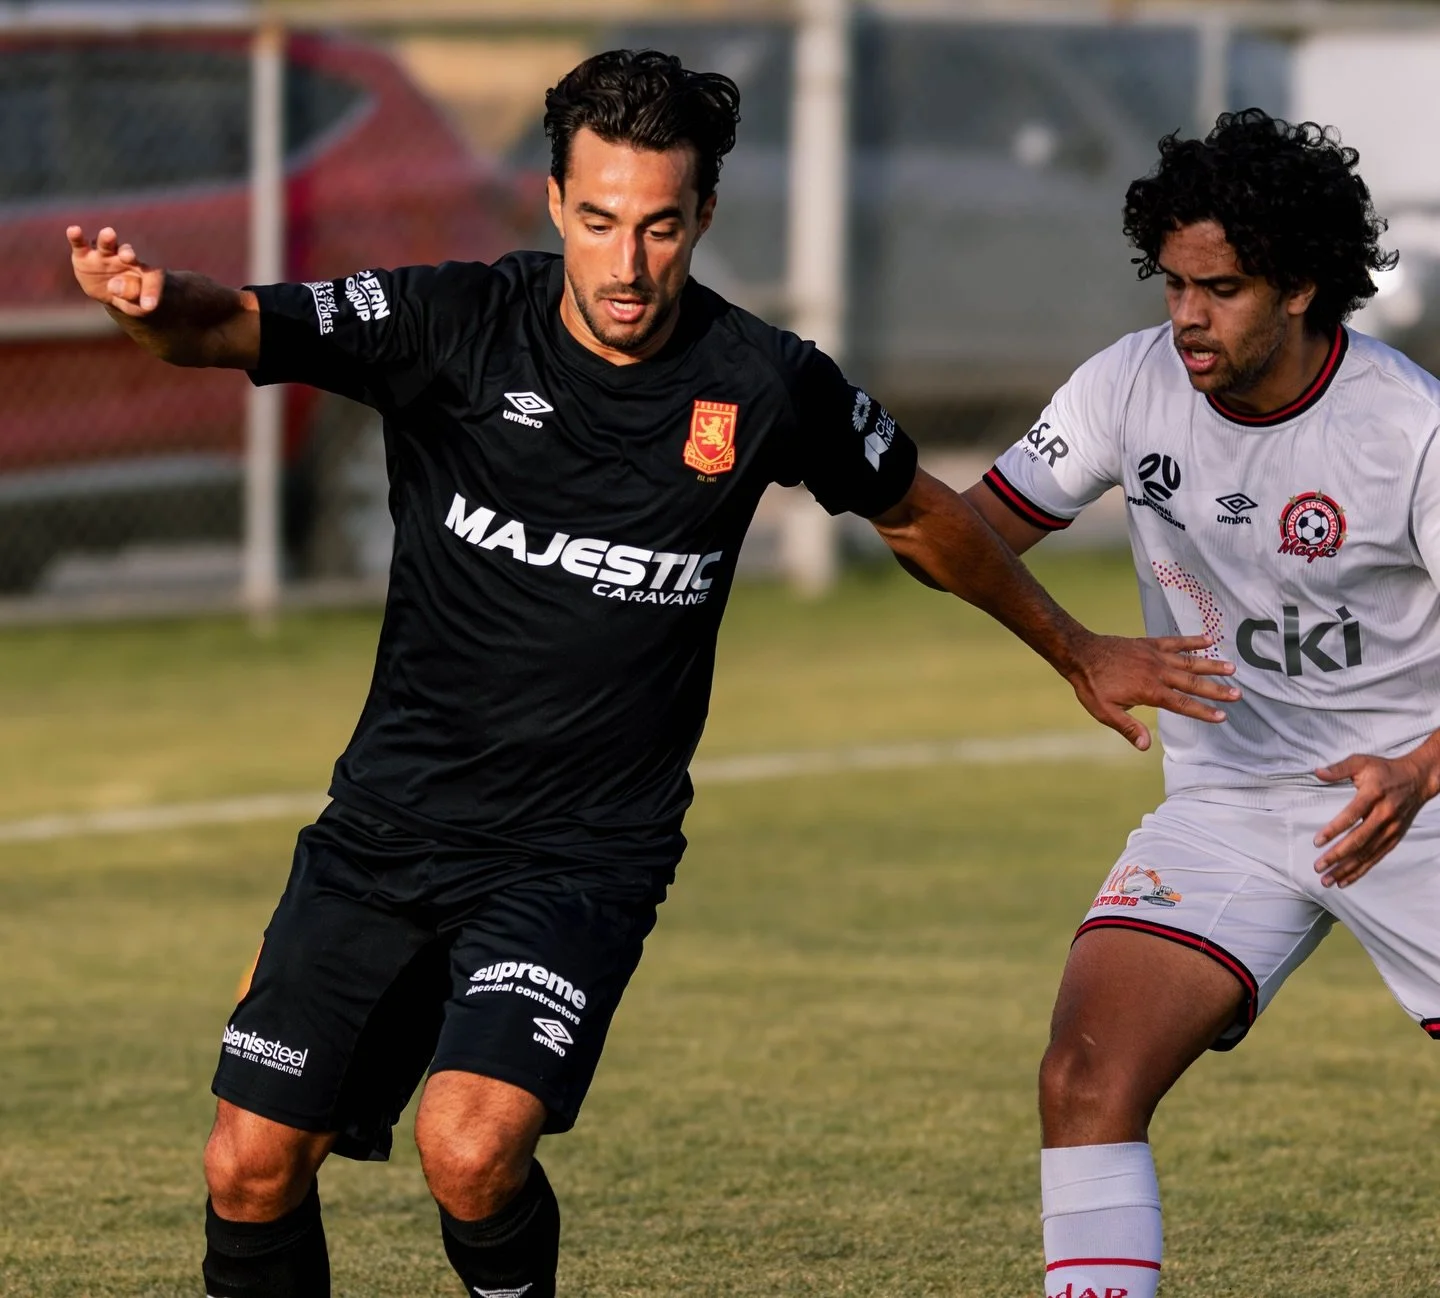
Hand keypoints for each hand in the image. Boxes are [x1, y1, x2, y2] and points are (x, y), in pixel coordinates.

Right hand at [67, 225, 165, 316]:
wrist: (113, 294)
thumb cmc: (131, 298)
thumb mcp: (136, 305)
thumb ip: (133, 298)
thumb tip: (118, 289)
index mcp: (144, 270)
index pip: (150, 277)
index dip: (150, 290)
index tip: (149, 305)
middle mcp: (125, 257)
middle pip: (128, 252)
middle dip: (128, 253)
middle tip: (127, 256)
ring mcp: (105, 255)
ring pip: (107, 244)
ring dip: (107, 239)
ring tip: (108, 234)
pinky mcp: (84, 255)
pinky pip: (80, 244)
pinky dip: (76, 237)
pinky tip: (73, 230)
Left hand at [1065, 632, 1239, 751]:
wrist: (1081, 654)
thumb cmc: (1092, 685)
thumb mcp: (1105, 712)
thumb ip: (1127, 727)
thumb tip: (1145, 746)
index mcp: (1150, 691)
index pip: (1182, 704)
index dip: (1203, 711)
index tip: (1222, 716)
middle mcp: (1157, 672)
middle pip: (1192, 682)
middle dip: (1216, 690)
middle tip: (1238, 694)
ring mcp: (1155, 655)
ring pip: (1189, 661)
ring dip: (1211, 665)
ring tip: (1232, 668)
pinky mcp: (1150, 644)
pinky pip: (1175, 641)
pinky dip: (1192, 640)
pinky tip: (1209, 640)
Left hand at [1312, 752, 1439, 886]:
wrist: (1418, 779)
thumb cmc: (1385, 770)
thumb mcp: (1361, 762)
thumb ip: (1338, 768)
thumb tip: (1317, 771)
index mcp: (1374, 795)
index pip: (1352, 815)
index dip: (1334, 829)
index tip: (1317, 841)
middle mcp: (1384, 815)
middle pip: (1360, 839)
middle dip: (1338, 855)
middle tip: (1318, 866)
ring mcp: (1391, 829)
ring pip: (1368, 853)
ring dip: (1347, 868)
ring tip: (1327, 880)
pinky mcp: (1394, 838)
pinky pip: (1376, 857)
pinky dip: (1361, 870)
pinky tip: (1344, 880)